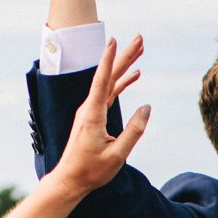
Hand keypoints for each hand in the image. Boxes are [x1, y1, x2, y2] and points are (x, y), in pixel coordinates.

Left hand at [51, 36, 147, 193]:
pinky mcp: (93, 116)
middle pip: (109, 76)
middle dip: (124, 55)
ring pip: (110, 82)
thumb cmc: (91, 170)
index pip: (102, 81)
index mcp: (93, 115)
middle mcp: (90, 108)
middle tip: (140, 38)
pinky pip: (109, 93)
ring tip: (140, 50)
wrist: (70, 180)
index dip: (109, 60)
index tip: (114, 40)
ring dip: (124, 66)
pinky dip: (121, 83)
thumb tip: (146, 108)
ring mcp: (91, 111)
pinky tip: (133, 76)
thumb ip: (134, 131)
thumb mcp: (117, 155)